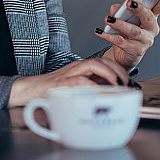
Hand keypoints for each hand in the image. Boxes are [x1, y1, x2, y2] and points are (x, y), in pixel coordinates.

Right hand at [8, 57, 131, 106]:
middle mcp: (76, 68)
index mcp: (81, 70)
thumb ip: (90, 91)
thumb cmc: (51, 93)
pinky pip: (80, 81)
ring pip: (93, 64)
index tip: (131, 83)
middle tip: (128, 84)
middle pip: (102, 60)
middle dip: (119, 70)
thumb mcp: (74, 90)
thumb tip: (110, 98)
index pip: (104, 63)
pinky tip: (100, 93)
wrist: (28, 91)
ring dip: (109, 73)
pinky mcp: (61, 82)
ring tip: (119, 84)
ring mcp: (69, 73)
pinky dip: (93, 86)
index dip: (120, 71)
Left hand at [97, 0, 159, 71]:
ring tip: (108, 19)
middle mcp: (152, 29)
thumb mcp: (125, 18)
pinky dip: (108, 36)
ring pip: (133, 31)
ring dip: (120, 24)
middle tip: (130, 2)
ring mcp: (145, 41)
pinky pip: (121, 42)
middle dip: (140, 9)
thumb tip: (115, 9)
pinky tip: (99, 31)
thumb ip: (121, 10)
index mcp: (152, 17)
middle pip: (148, 17)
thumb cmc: (126, 32)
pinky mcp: (135, 51)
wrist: (125, 56)